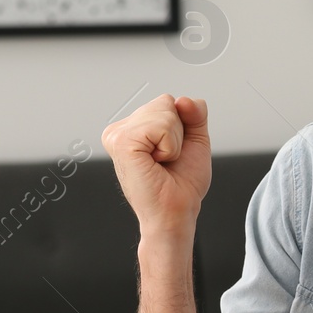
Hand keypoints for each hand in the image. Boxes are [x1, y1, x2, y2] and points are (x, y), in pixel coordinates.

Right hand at [101, 94, 210, 236]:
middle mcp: (120, 129)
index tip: (171, 153)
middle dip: (178, 132)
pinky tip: (156, 163)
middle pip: (166, 102)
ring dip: (174, 142)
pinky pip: (161, 125)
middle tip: (166, 160)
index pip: (168, 102)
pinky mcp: (122, 142)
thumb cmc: (181, 184)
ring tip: (161, 163)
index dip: (182, 127)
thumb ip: (194, 113)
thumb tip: (183, 100)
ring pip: (165, 111)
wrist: (175, 213)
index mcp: (133, 127)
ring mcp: (117, 135)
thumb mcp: (195, 140)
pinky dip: (170, 146)